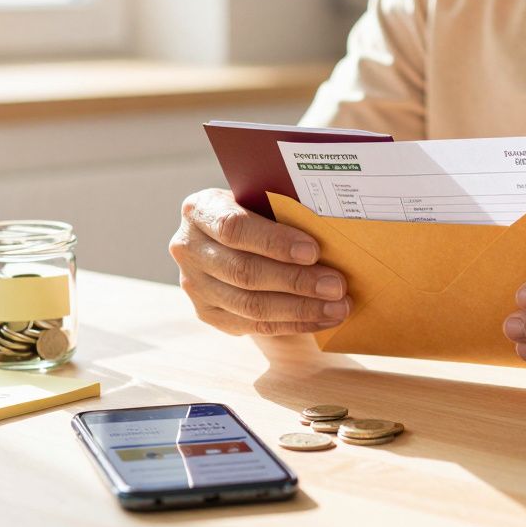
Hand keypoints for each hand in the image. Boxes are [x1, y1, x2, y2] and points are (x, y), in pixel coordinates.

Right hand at [170, 188, 350, 334]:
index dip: (274, 242)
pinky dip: (294, 324)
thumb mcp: (261, 201)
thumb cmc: (256, 212)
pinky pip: (253, 325)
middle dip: (296, 281)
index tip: (313, 251)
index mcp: (200, 210)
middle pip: (244, 272)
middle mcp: (188, 248)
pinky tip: (323, 319)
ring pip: (249, 306)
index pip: (234, 228)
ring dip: (300, 309)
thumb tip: (332, 235)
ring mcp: (194, 285)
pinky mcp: (207, 313)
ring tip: (338, 307)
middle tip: (336, 286)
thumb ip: (283, 213)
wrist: (231, 236)